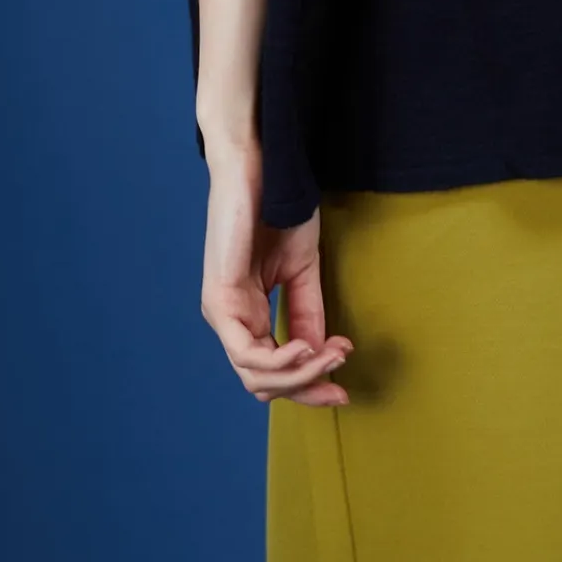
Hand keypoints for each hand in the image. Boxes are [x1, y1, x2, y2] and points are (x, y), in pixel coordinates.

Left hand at [200, 139, 351, 405]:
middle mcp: (228, 320)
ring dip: (299, 373)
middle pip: (261, 382)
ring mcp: (219, 312)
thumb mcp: (302, 269)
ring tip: (332, 353)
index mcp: (246, 313)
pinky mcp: (218, 299)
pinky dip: (280, 359)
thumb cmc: (279, 210)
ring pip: (253, 374)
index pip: (272, 369)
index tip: (343, 391)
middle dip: (306, 386)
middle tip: (342, 369)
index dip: (308, 386)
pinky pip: (245, 350)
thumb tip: (320, 355)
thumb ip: (306, 312)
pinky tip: (307, 349)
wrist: (262, 169)